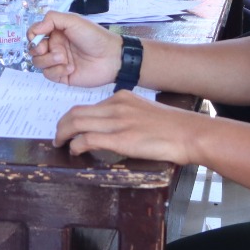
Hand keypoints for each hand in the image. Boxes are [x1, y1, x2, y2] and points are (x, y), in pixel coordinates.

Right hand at [28, 11, 120, 85]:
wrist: (111, 58)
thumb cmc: (95, 37)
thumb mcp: (74, 20)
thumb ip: (52, 19)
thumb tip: (35, 29)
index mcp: (56, 32)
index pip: (35, 33)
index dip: (33, 35)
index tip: (37, 37)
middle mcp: (55, 46)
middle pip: (33, 49)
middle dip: (38, 49)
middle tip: (49, 49)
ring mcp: (58, 61)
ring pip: (38, 62)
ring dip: (49, 60)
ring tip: (64, 59)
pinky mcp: (62, 75)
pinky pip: (48, 75)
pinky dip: (57, 71)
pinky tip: (71, 68)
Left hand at [54, 91, 202, 162]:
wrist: (191, 133)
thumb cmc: (175, 127)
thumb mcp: (146, 113)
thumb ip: (128, 117)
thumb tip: (117, 130)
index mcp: (122, 98)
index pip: (89, 106)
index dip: (73, 118)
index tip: (70, 128)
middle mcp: (116, 106)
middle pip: (76, 112)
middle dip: (61, 126)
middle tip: (58, 138)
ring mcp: (118, 122)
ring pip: (76, 123)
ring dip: (63, 135)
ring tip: (60, 145)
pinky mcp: (121, 139)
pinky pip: (87, 139)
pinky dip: (76, 146)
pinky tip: (75, 152)